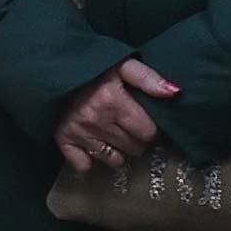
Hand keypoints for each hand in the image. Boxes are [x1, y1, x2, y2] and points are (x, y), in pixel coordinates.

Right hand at [53, 58, 182, 174]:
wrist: (55, 69)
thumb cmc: (93, 69)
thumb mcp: (123, 65)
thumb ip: (148, 78)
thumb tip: (175, 93)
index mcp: (113, 101)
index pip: (149, 133)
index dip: (152, 129)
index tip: (146, 121)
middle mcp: (96, 120)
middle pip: (135, 148)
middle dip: (137, 139)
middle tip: (129, 125)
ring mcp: (79, 133)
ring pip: (115, 160)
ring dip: (119, 150)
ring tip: (114, 134)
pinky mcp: (64, 140)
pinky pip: (85, 165)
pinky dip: (91, 159)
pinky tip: (95, 145)